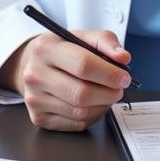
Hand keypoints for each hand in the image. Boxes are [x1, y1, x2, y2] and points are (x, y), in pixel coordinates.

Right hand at [0, 30, 131, 130]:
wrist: (35, 65)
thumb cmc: (63, 50)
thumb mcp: (82, 36)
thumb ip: (105, 42)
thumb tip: (123, 58)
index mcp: (46, 48)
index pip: (83, 65)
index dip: (109, 74)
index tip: (124, 77)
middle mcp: (35, 74)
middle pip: (81, 93)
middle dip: (108, 93)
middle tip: (119, 88)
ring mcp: (35, 99)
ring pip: (80, 112)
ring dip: (103, 105)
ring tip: (108, 95)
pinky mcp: (39, 118)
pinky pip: (76, 124)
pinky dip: (93, 116)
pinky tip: (95, 104)